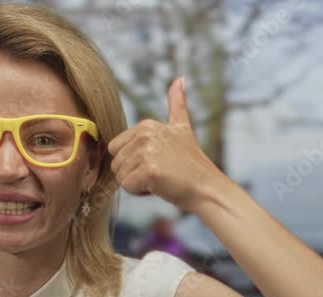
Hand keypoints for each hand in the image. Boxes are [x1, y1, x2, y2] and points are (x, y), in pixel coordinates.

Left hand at [107, 77, 225, 211]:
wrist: (206, 187)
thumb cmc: (192, 165)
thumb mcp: (182, 128)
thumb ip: (177, 103)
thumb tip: (180, 78)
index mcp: (147, 125)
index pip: (116, 149)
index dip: (132, 161)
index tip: (156, 161)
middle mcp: (145, 134)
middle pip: (116, 163)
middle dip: (132, 173)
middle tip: (158, 172)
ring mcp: (147, 151)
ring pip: (120, 176)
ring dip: (136, 183)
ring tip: (160, 179)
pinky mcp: (149, 170)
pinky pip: (127, 186)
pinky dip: (140, 192)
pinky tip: (159, 186)